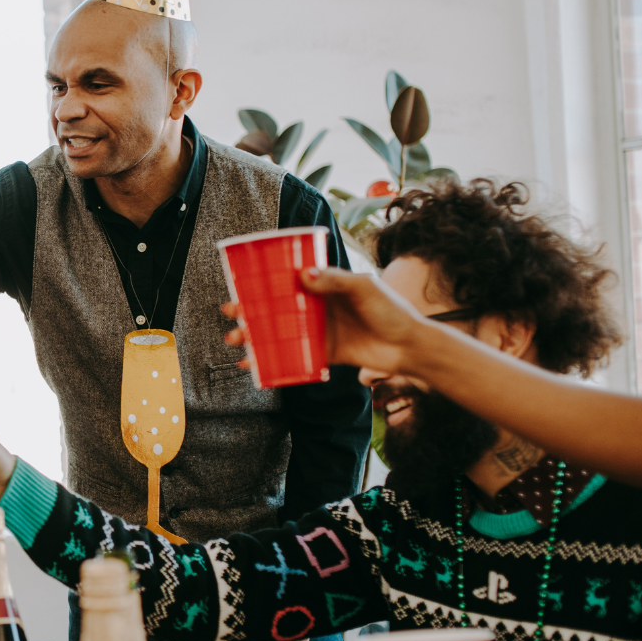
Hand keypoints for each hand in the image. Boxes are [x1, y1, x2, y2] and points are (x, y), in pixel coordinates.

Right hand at [221, 266, 429, 376]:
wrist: (410, 346)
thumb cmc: (391, 310)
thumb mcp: (363, 288)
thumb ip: (334, 280)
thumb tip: (303, 275)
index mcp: (323, 286)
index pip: (286, 281)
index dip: (261, 283)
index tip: (239, 285)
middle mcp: (316, 307)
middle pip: (275, 307)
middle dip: (249, 312)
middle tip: (231, 314)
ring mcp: (318, 331)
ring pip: (278, 333)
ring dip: (254, 337)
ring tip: (235, 340)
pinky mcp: (323, 354)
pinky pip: (292, 357)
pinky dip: (271, 362)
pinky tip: (254, 366)